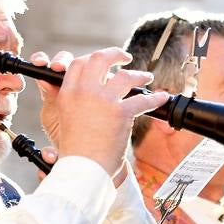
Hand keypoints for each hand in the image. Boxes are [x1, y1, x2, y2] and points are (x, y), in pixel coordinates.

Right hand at [31, 48, 168, 178]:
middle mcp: (84, 92)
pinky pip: (143, 99)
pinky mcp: (121, 113)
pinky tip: (161, 98)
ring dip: (139, 74)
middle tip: (124, 57)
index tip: (103, 63)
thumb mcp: (61, 119)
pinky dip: (155, 98)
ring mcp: (103, 101)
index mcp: (67, 93)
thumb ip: (68, 99)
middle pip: (99, 59)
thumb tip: (83, 88)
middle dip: (114, 54)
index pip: (78, 63)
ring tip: (146, 77)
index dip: (91, 59)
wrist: (83, 169)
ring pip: (124, 75)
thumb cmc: (75, 150)